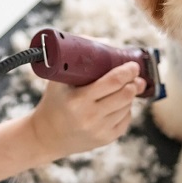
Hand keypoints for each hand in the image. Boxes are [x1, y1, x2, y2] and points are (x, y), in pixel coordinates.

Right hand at [27, 62, 145, 158]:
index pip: (113, 82)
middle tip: (135, 74)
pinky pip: (126, 119)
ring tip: (126, 87)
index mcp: (78, 100)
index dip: (127, 71)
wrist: (46, 136)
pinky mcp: (106, 139)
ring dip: (130, 94)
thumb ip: (77, 58)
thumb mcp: (59, 80)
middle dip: (134, 82)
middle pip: (125, 94)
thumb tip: (105, 42)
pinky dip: (126, 108)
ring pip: (127, 106)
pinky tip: (119, 103)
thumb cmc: (54, 102)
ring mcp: (99, 130)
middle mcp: (90, 117)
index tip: (133, 65)